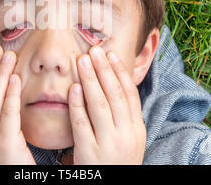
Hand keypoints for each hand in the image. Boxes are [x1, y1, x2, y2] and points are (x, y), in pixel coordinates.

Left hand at [69, 46, 145, 163]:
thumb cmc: (116, 161)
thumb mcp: (127, 139)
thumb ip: (122, 116)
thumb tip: (113, 84)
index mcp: (137, 130)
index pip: (130, 94)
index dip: (120, 72)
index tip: (111, 54)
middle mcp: (127, 135)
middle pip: (115, 95)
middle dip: (104, 70)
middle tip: (94, 50)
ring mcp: (109, 144)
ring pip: (99, 105)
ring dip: (90, 80)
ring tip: (82, 60)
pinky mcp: (90, 153)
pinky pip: (82, 124)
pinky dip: (77, 104)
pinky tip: (73, 88)